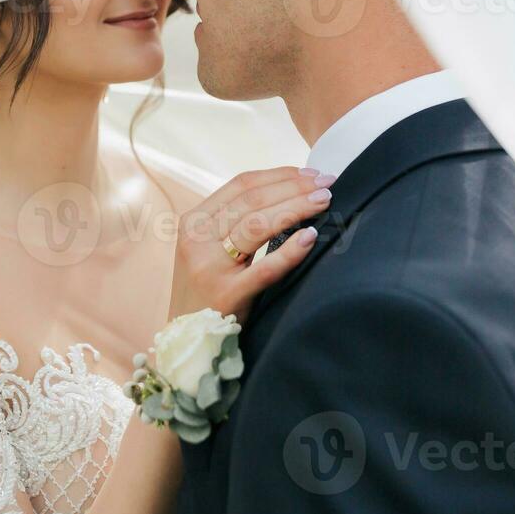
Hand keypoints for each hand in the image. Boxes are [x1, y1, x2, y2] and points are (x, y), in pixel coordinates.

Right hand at [168, 166, 334, 322]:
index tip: (311, 174)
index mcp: (193, 221)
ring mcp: (209, 267)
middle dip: (294, 188)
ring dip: (295, 208)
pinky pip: (264, 269)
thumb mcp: (209, 247)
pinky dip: (290, 251)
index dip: (280, 175)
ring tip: (323, 202)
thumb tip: (291, 190)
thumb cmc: (208, 289)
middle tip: (326, 184)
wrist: (188, 339)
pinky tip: (310, 238)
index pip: (241, 185)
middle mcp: (196, 239)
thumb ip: (235, 221)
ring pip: (256, 226)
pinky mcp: (226, 296)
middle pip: (252, 202)